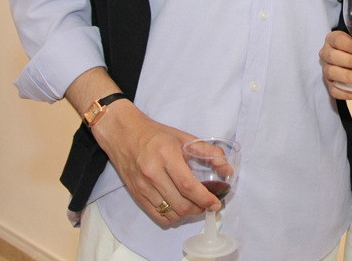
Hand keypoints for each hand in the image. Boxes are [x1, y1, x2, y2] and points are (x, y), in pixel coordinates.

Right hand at [91, 102, 220, 223]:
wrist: (124, 134)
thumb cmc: (157, 134)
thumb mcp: (184, 137)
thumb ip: (208, 152)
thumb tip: (227, 170)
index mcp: (167, 155)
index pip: (187, 185)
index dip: (204, 198)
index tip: (216, 203)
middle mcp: (153, 173)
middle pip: (180, 203)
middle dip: (199, 208)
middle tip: (208, 204)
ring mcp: (143, 187)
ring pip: (170, 213)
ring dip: (187, 214)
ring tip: (196, 205)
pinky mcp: (136, 196)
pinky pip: (158, 216)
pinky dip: (172, 217)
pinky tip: (179, 207)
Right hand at [318, 30, 351, 99]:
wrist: (348, 58)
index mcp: (332, 39)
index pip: (338, 40)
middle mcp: (325, 53)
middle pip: (333, 57)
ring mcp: (325, 69)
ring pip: (332, 73)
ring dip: (350, 77)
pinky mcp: (328, 84)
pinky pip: (334, 90)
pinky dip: (348, 93)